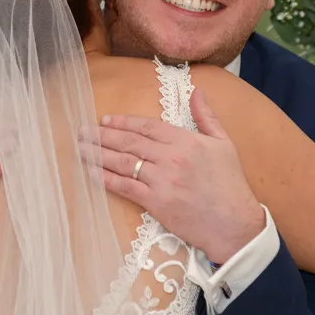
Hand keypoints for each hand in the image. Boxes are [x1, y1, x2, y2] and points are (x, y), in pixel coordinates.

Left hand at [99, 88, 263, 264]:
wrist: (235, 224)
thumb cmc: (230, 184)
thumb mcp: (223, 144)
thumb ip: (207, 116)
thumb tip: (197, 91)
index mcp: (186, 141)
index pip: (147, 126)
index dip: (124, 122)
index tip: (106, 120)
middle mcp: (171, 158)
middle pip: (130, 142)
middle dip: (103, 136)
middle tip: (82, 132)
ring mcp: (162, 181)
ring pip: (123, 163)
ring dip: (98, 155)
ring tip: (80, 149)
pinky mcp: (156, 203)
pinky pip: (125, 187)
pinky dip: (106, 179)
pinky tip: (91, 173)